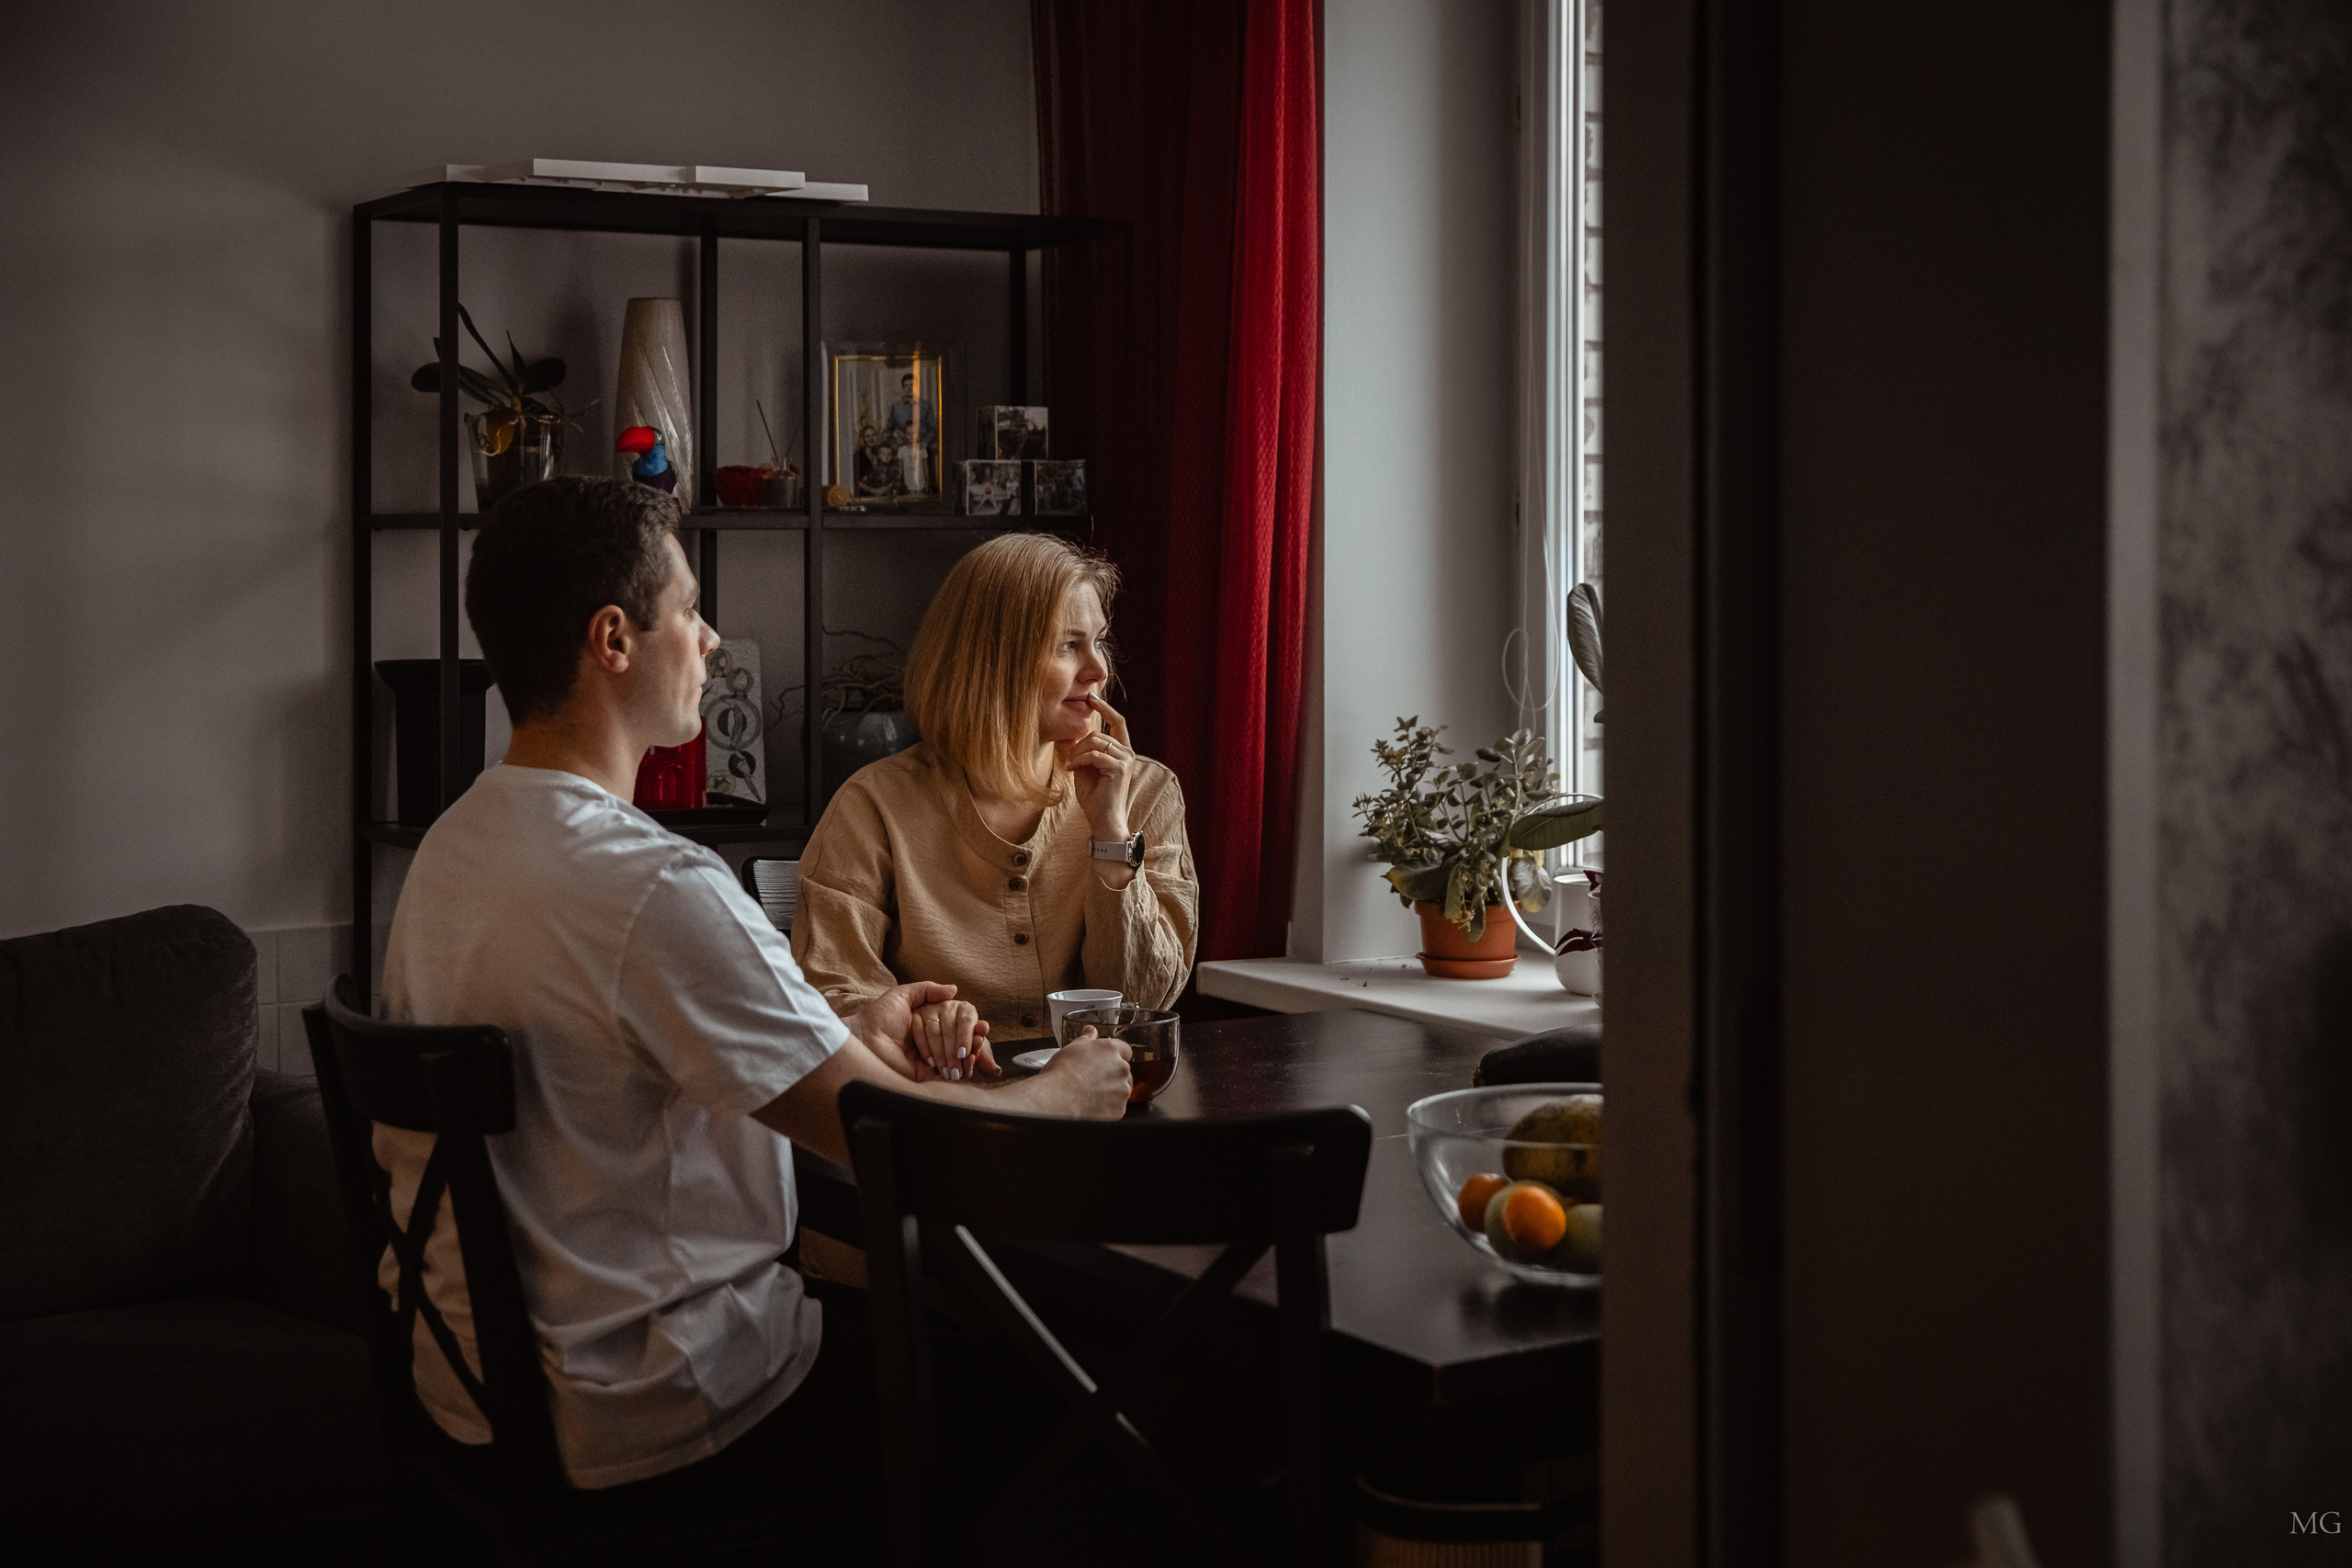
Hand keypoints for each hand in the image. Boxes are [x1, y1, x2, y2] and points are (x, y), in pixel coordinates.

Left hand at [849, 982, 996, 1083]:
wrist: (863, 1041)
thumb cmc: (877, 1018)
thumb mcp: (901, 995)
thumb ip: (926, 989)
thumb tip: (954, 989)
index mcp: (929, 1023)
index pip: (959, 1025)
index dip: (972, 1026)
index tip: (981, 1026)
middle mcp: (933, 1042)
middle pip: (963, 1042)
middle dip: (973, 1040)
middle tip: (979, 1036)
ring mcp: (932, 1060)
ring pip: (961, 1058)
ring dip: (971, 1053)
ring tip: (973, 1048)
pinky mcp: (928, 1077)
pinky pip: (952, 1074)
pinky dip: (963, 1068)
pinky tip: (967, 1060)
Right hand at [1018, 1027, 1131, 1118]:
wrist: (1057, 1099)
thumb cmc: (1061, 1073)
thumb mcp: (1071, 1048)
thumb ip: (1086, 1038)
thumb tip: (1090, 1030)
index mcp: (1111, 1050)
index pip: (1124, 1050)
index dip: (1114, 1056)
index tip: (1104, 1062)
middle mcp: (1121, 1069)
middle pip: (1124, 1071)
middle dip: (1112, 1075)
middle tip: (1093, 1080)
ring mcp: (1122, 1091)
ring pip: (1122, 1090)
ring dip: (1112, 1092)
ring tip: (1090, 1095)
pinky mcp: (1119, 1110)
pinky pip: (1117, 1108)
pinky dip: (1107, 1108)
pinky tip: (1091, 1106)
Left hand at [1058, 695, 1135, 842]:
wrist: (1103, 820)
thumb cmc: (1094, 797)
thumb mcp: (1085, 769)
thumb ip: (1082, 752)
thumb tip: (1070, 736)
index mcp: (1122, 751)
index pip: (1117, 722)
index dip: (1105, 707)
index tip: (1091, 696)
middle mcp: (1128, 753)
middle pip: (1098, 733)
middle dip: (1078, 745)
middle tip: (1068, 760)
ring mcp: (1125, 760)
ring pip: (1095, 742)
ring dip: (1077, 753)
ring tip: (1071, 766)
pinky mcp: (1119, 769)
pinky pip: (1094, 755)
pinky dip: (1079, 760)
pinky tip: (1071, 770)